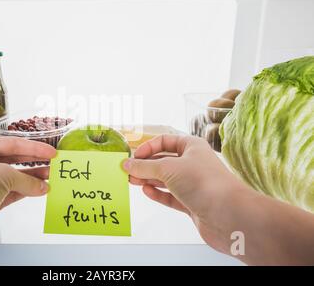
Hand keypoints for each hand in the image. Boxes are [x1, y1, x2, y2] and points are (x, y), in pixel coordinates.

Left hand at [0, 137, 55, 263]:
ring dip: (33, 178)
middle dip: (34, 162)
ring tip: (52, 177)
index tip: (51, 151)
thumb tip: (42, 185)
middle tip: (54, 163)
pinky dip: (27, 192)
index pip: (11, 144)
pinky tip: (41, 191)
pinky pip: (12, 194)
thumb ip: (25, 178)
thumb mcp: (2, 174)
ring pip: (14, 178)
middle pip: (13, 160)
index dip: (33, 147)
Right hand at [123, 134, 249, 253]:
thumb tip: (127, 164)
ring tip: (131, 181)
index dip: (148, 147)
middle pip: (163, 160)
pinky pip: (170, 196)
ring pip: (165, 179)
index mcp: (192, 147)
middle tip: (127, 170)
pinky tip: (146, 191)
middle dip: (145, 165)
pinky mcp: (191, 203)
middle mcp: (193, 163)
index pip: (165, 141)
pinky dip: (157, 193)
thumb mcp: (169, 168)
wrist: (230, 215)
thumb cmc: (205, 183)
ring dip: (148, 179)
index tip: (133, 156)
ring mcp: (192, 184)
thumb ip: (145, 167)